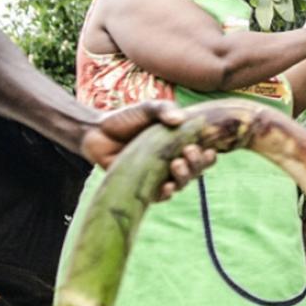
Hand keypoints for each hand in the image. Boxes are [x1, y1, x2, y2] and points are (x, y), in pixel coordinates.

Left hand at [80, 102, 216, 201]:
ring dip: (184, 177)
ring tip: (176, 165)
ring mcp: (160, 175)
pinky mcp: (145, 187)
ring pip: (183, 183)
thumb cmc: (126, 119)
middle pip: (197, 170)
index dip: (209, 155)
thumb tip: (180, 119)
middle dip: (197, 164)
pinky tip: (167, 187)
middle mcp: (174, 160)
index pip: (204, 153)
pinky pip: (162, 196)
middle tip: (188, 152)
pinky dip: (167, 193)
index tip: (207, 148)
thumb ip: (164, 109)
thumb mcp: (148, 109)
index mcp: (181, 143)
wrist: (97, 132)